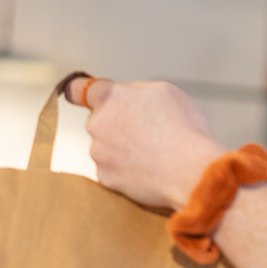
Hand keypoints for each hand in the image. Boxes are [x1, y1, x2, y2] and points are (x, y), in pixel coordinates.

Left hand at [65, 78, 225, 208]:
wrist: (190, 172)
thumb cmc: (183, 129)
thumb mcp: (165, 92)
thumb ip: (136, 91)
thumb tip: (127, 98)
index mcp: (110, 97)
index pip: (76, 89)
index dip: (78, 92)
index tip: (78, 97)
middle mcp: (96, 124)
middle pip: (99, 121)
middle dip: (117, 124)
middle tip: (147, 131)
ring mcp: (99, 153)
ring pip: (106, 147)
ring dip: (122, 148)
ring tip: (153, 153)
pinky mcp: (105, 178)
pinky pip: (113, 170)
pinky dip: (126, 170)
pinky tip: (148, 169)